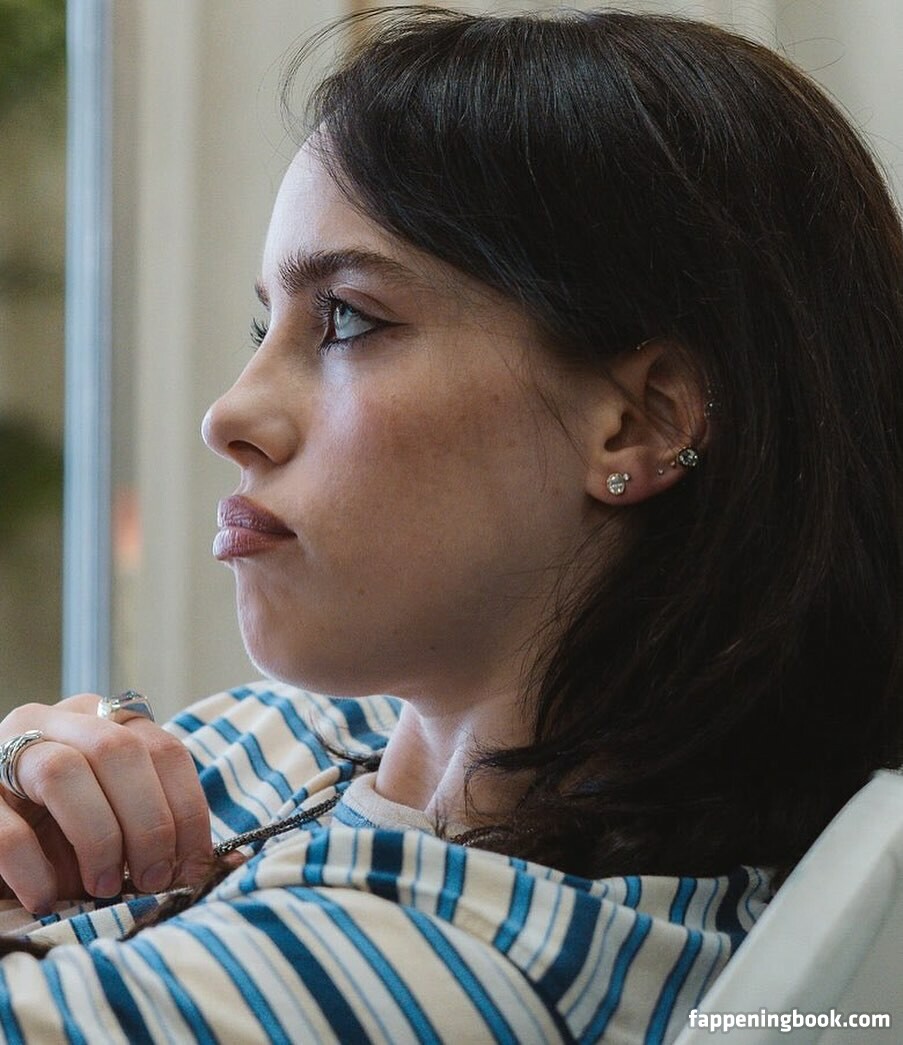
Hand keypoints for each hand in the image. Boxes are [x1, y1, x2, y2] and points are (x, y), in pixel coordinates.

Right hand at [0, 693, 212, 912]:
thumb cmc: (60, 832)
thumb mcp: (116, 819)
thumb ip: (159, 828)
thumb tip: (223, 864)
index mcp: (103, 720)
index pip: (164, 750)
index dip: (187, 809)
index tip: (191, 865)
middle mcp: (55, 722)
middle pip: (119, 753)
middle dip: (147, 823)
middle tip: (151, 879)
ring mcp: (5, 751)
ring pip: (64, 772)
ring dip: (97, 837)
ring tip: (102, 886)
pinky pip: (7, 829)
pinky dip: (36, 869)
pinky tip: (49, 898)